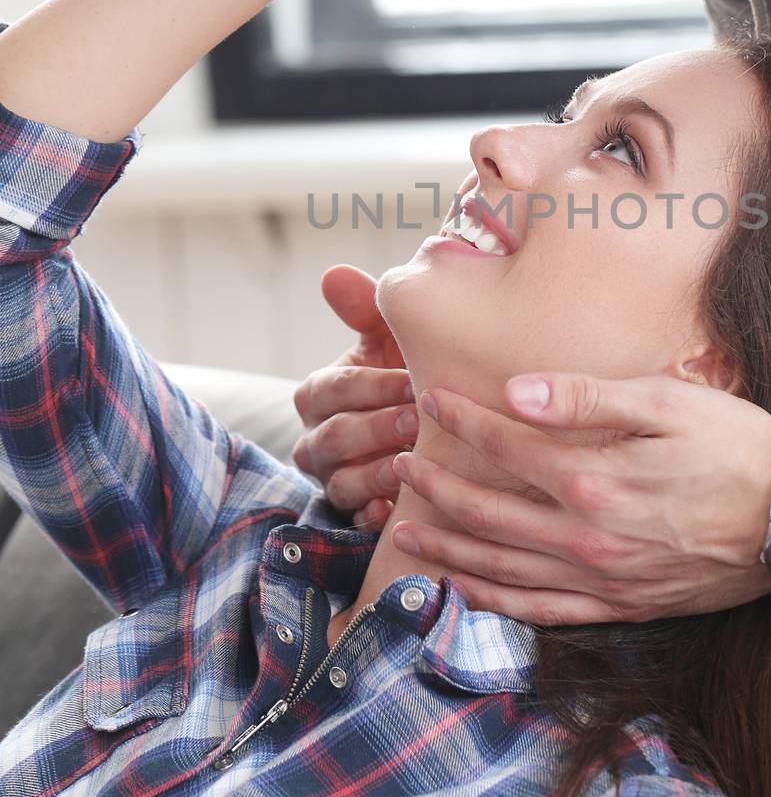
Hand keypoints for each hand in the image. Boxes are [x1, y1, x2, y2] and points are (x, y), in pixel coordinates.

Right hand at [292, 265, 415, 521]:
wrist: (427, 429)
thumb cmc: (403, 372)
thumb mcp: (387, 340)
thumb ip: (364, 309)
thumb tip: (334, 274)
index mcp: (318, 393)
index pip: (332, 389)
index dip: (371, 385)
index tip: (411, 379)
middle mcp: (317, 440)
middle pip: (334, 437)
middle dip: (375, 428)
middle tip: (417, 420)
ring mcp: (333, 480)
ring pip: (343, 483)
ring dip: (379, 473)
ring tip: (413, 464)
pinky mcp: (354, 516)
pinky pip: (356, 522)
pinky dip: (375, 515)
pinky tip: (399, 508)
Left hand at [388, 372, 770, 623]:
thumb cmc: (739, 448)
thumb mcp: (669, 402)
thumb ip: (588, 398)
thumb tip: (517, 393)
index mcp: (595, 479)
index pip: (507, 447)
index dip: (462, 422)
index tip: (430, 400)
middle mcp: (588, 537)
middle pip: (489, 514)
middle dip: (436, 489)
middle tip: (397, 469)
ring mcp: (603, 579)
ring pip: (504, 569)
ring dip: (449, 550)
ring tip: (404, 534)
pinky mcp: (623, 605)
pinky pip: (544, 611)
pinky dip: (497, 603)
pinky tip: (469, 592)